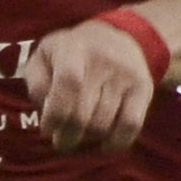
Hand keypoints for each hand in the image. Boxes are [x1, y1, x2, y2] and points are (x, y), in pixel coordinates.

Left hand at [23, 16, 158, 153]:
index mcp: (74, 49)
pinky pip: (130, 126)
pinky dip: (116, 142)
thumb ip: (36, 81)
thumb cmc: (72, 53)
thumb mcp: (45, 55)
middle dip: (67, 135)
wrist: (120, 36)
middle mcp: (103, 61)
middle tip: (61, 141)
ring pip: (103, 124)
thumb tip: (44, 107)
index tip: (48, 128)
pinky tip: (104, 144)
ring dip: (88, 138)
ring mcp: (126, 76)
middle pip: (83, 113)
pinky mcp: (143, 89)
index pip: (69, 83)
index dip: (56, 113)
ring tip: (80, 135)